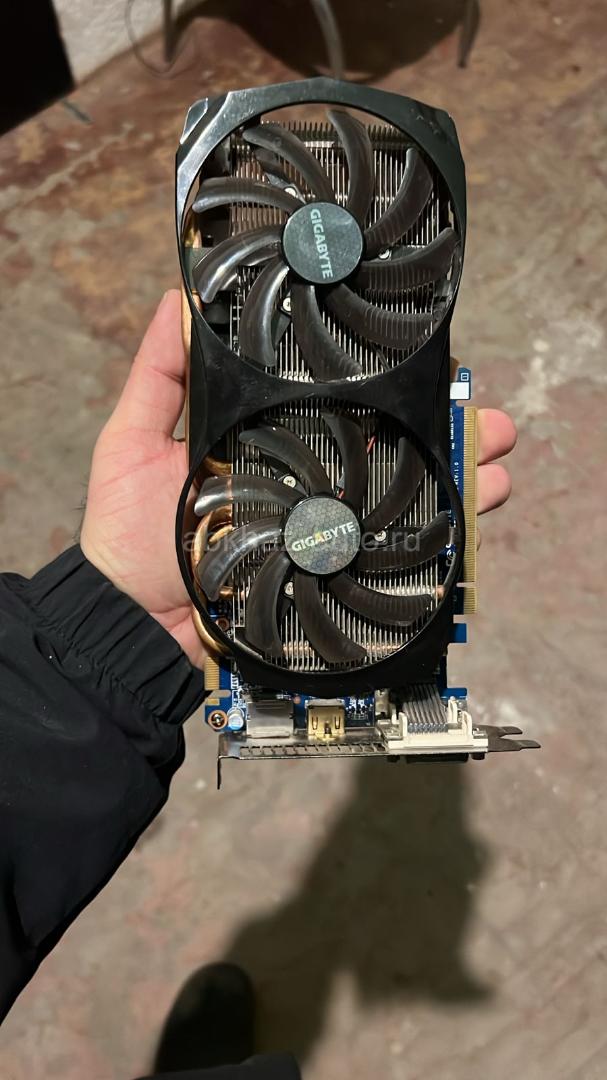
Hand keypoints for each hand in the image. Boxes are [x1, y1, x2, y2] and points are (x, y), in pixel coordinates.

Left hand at [81, 290, 515, 669]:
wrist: (134, 620)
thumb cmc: (128, 532)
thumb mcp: (133, 440)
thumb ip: (159, 375)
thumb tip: (177, 297)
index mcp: (269, 441)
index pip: (337, 403)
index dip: (382, 381)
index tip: (424, 356)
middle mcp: (305, 482)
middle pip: (384, 445)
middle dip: (441, 425)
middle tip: (482, 409)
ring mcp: (320, 529)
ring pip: (401, 494)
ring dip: (457, 472)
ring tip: (495, 454)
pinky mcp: (327, 572)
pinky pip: (389, 552)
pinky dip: (437, 535)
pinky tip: (472, 513)